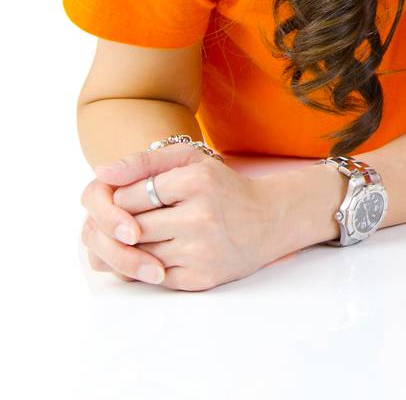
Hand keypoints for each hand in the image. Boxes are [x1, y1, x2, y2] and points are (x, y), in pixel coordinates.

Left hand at [90, 143, 287, 290]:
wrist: (270, 220)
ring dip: (133, 248)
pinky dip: (147, 268)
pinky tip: (161, 253)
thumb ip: (144, 161)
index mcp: (196, 182)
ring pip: (136, 256)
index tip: (134, 199)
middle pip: (128, 229)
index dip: (122, 199)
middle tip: (132, 220)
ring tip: (148, 235)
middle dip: (122, 226)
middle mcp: (200, 217)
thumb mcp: (191, 160)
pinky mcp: (201, 278)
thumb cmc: (223, 188)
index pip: (126, 197)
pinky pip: (152, 279)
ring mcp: (201, 251)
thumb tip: (101, 174)